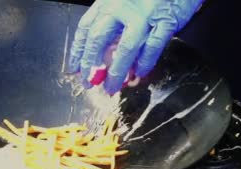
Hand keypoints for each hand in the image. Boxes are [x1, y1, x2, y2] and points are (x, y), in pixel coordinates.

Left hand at [67, 0, 202, 93]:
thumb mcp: (123, 1)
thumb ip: (111, 24)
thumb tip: (98, 55)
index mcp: (109, 1)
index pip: (86, 28)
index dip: (78, 51)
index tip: (75, 68)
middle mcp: (122, 6)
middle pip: (99, 39)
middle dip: (91, 64)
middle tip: (89, 82)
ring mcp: (144, 14)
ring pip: (125, 48)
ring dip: (117, 72)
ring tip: (112, 87)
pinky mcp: (165, 21)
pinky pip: (152, 47)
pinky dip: (144, 63)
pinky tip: (138, 74)